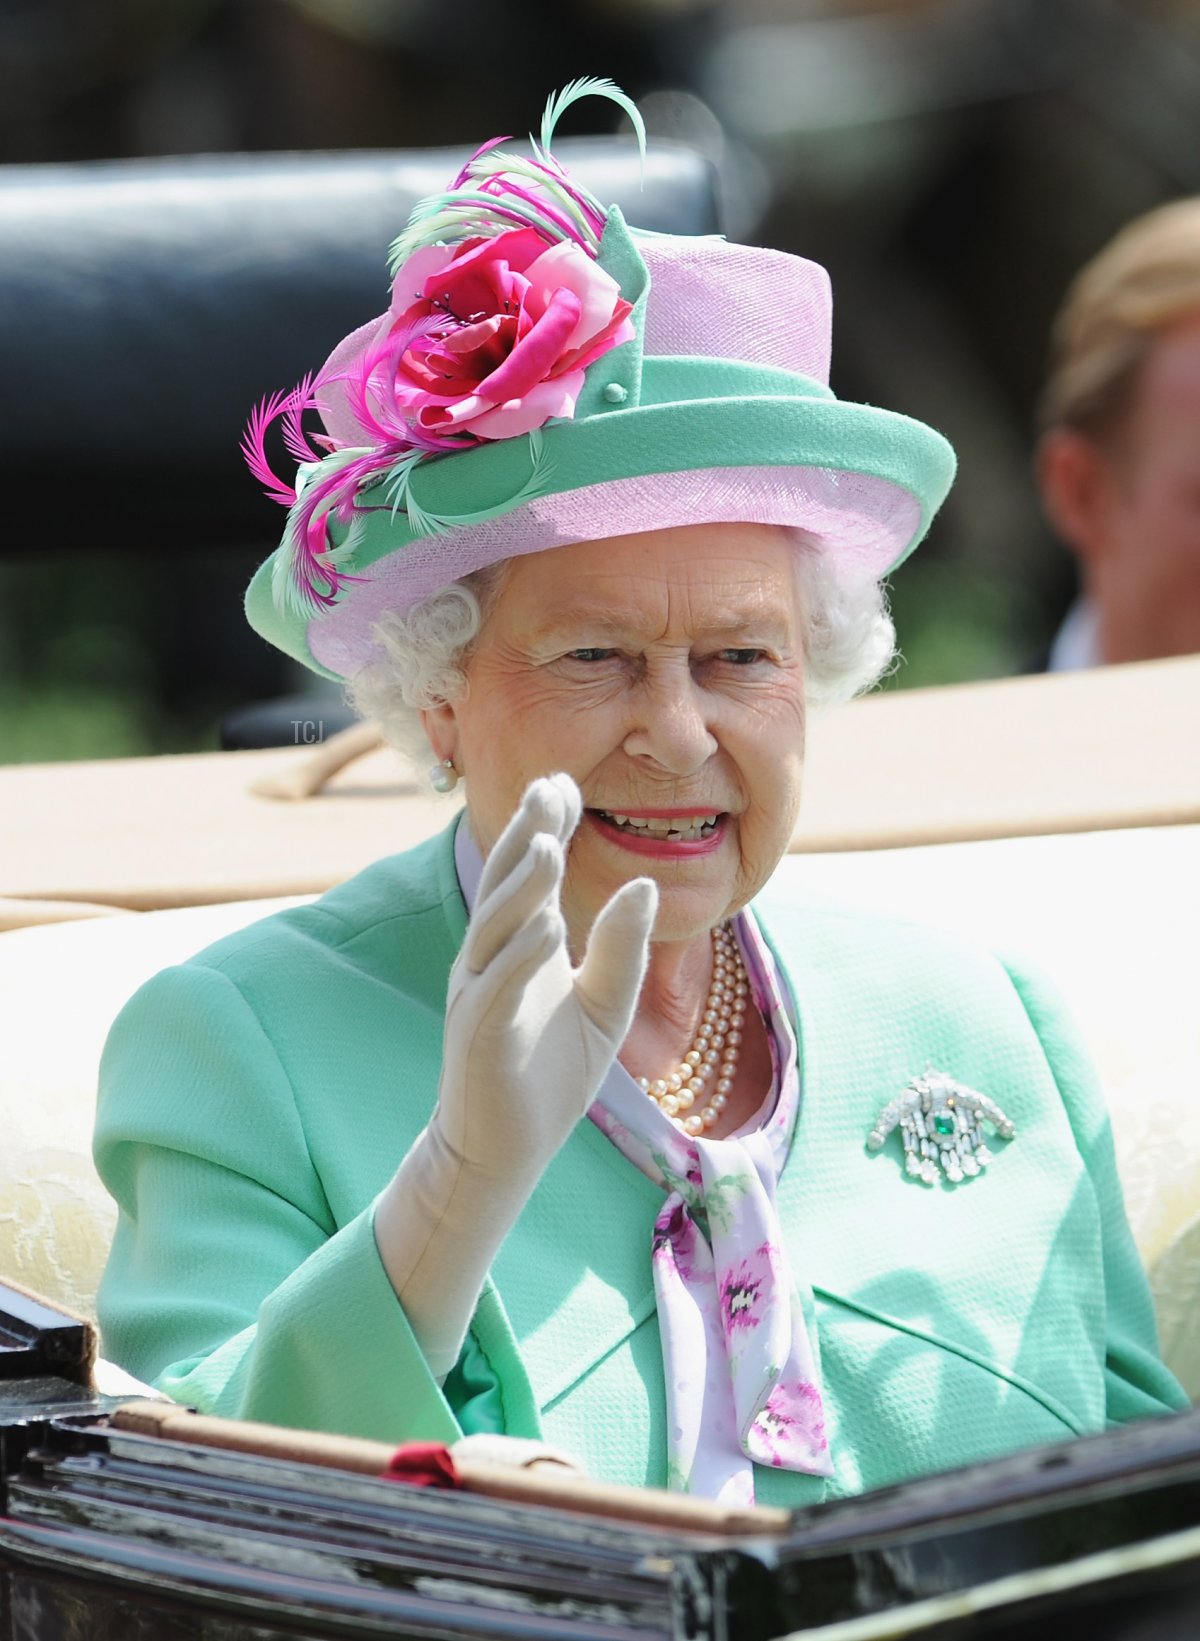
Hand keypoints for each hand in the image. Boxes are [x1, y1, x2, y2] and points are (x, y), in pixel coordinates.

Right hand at [375, 772, 655, 1376]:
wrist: (505, 1151)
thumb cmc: (549, 1074)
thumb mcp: (604, 1007)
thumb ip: (620, 949)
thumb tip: (644, 886)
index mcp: (517, 944)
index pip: (527, 872)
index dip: (542, 826)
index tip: (564, 782)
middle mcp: (490, 958)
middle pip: (504, 883)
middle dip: (525, 834)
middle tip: (549, 787)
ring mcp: (478, 994)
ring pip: (494, 927)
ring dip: (520, 886)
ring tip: (548, 844)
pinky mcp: (478, 1036)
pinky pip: (495, 987)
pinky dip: (519, 956)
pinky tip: (544, 929)